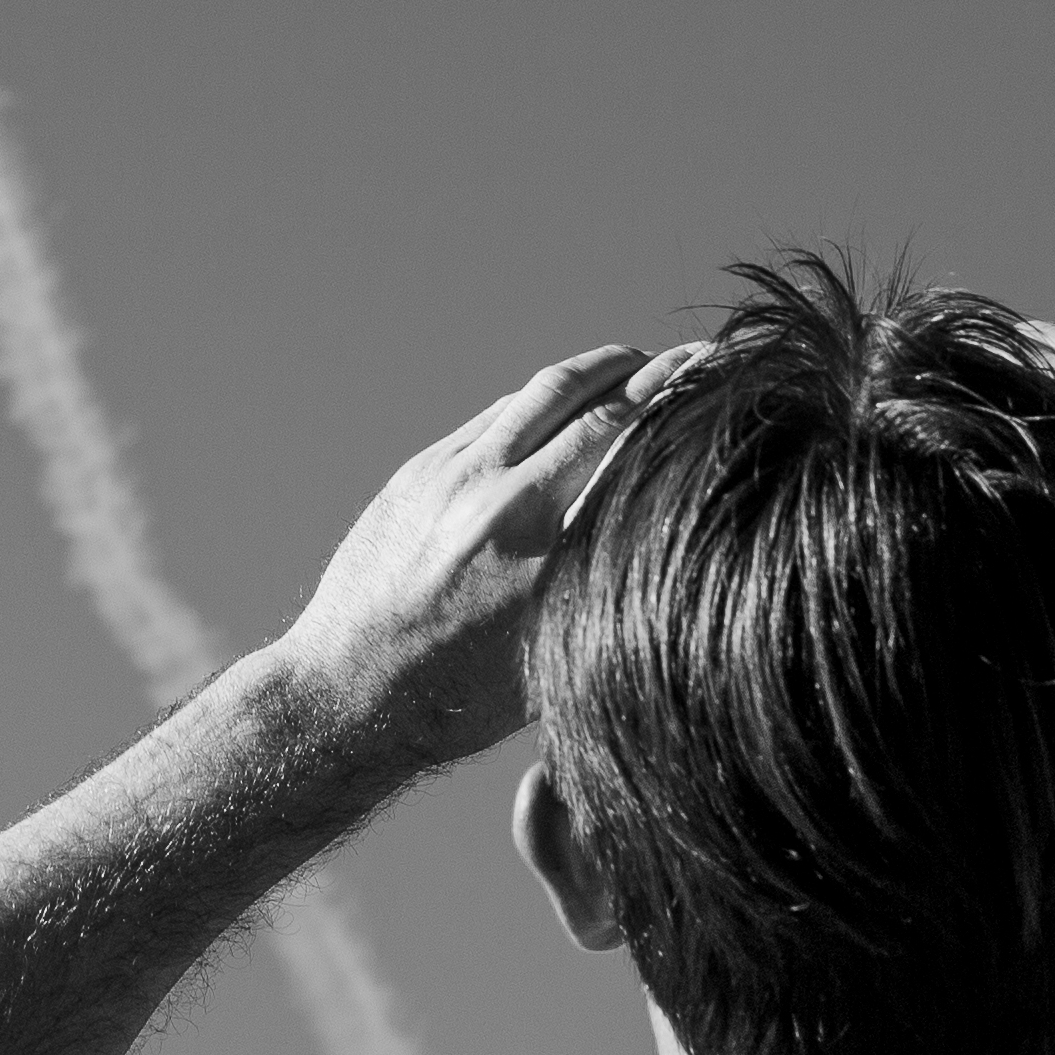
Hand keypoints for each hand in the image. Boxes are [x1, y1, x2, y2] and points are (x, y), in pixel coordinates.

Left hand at [281, 346, 660, 769]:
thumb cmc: (460, 698)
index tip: (710, 367)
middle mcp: (497, 501)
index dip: (672, 395)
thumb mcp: (554, 650)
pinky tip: (566, 406)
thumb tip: (663, 520)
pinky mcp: (418, 472)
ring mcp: (450, 478)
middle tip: (687, 356)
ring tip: (632, 364)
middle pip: (587, 400)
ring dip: (593, 372)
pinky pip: (495, 418)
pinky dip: (540, 404)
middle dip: (643, 369)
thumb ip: (602, 577)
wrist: (344, 694)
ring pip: (537, 395)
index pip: (622, 443)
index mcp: (541, 553)